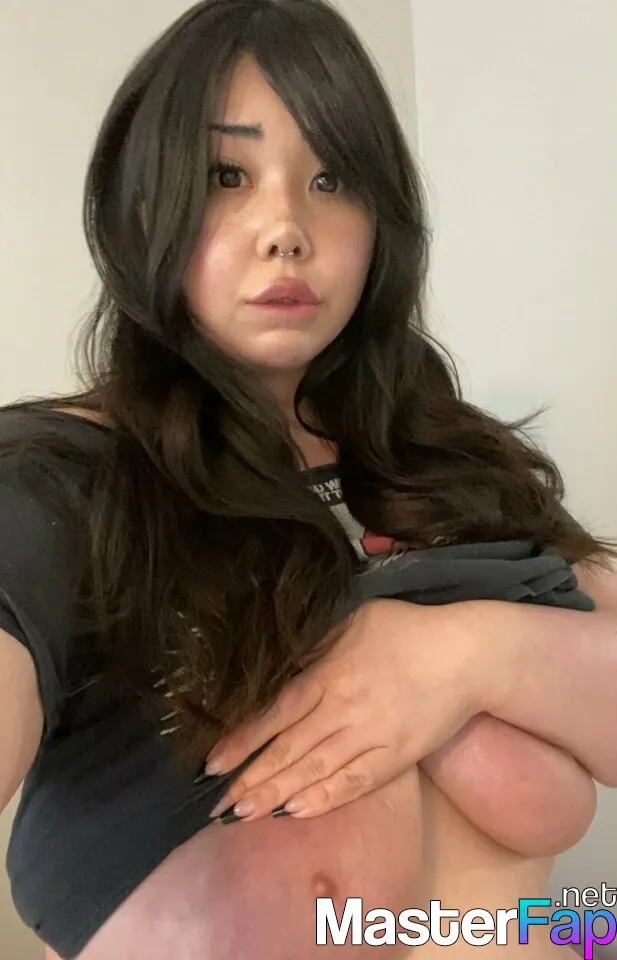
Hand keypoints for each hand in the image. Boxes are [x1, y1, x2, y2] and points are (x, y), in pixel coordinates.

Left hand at [207, 598, 487, 821]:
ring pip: (317, 771)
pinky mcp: (396, 756)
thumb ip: (315, 644)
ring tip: (246, 814)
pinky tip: (298, 812)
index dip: (243, 740)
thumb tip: (277, 662)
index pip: (276, 712)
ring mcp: (372, 736)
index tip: (213, 763)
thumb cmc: (407, 630)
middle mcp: (346, 708)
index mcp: (331, 673)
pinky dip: (326, 799)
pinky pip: (356, 782)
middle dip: (252, 778)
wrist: (467, 654)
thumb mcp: (354, 619)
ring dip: (278, 794)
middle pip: (290, 749)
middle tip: (218, 804)